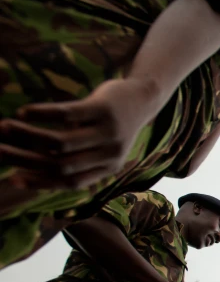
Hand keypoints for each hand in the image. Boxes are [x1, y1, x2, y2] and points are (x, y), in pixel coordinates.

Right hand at [0, 77, 158, 189]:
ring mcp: (108, 132)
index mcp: (108, 169)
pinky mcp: (104, 109)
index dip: (40, 182)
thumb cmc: (114, 126)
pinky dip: (43, 114)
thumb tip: (38, 169)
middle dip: (25, 158)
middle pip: (60, 164)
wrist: (144, 99)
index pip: (70, 182)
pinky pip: (68, 114)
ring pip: (61, 142)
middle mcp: (109, 154)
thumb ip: (79, 160)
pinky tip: (24, 112)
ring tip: (4, 127)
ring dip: (28, 136)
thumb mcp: (103, 148)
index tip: (13, 179)